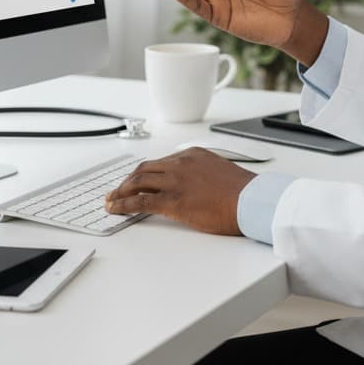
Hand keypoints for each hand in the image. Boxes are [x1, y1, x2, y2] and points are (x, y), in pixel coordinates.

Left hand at [104, 148, 255, 234]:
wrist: (252, 201)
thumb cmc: (242, 192)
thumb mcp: (218, 173)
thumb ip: (201, 174)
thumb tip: (192, 186)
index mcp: (192, 155)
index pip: (160, 162)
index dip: (144, 174)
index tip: (136, 181)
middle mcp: (180, 164)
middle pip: (144, 169)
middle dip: (127, 181)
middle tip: (117, 191)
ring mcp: (175, 181)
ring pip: (138, 182)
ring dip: (121, 192)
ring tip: (111, 201)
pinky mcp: (173, 201)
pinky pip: (141, 201)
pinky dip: (124, 204)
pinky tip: (116, 209)